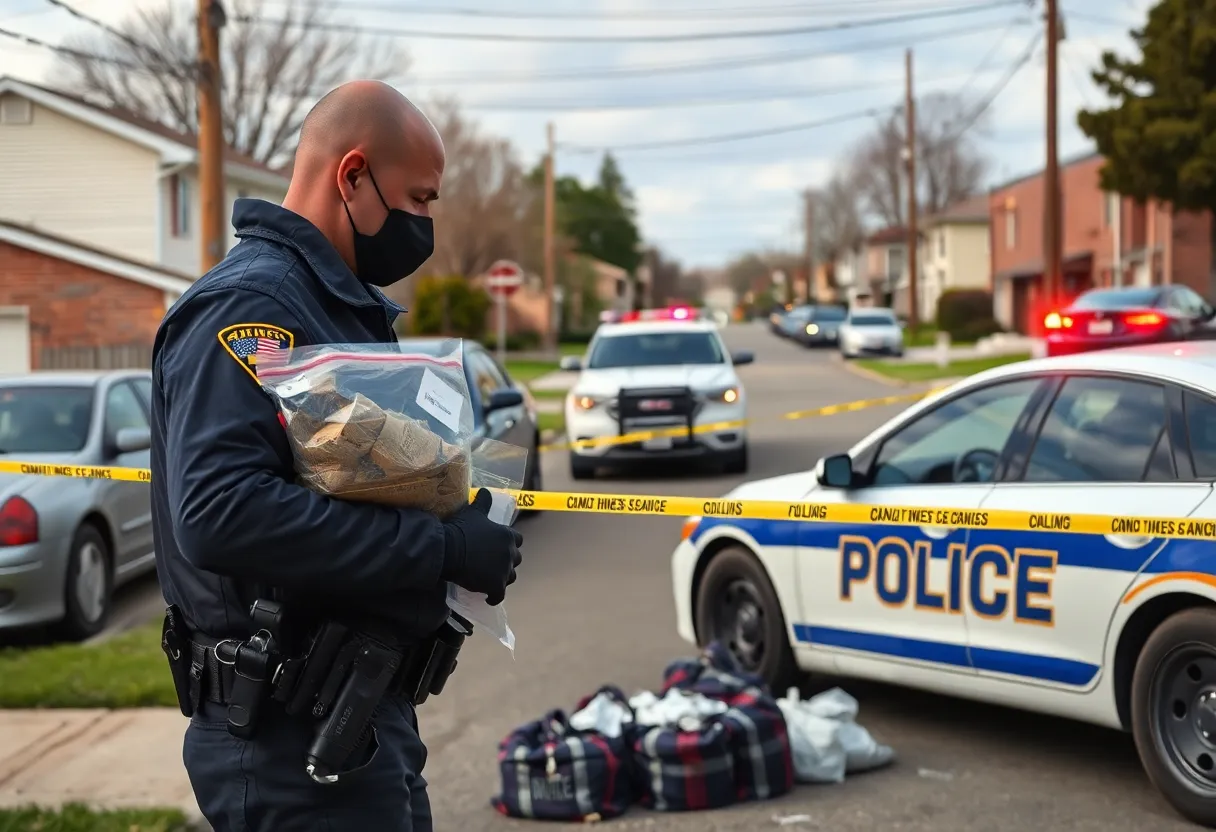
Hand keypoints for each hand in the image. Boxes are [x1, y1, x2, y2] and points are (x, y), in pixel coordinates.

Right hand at [441, 488, 522, 604]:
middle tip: (493, 563)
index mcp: (508, 535)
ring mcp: (504, 571)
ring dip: (502, 578)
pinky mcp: (495, 586)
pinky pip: (499, 595)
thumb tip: (486, 490)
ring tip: (491, 579)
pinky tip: (488, 597)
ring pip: (510, 577)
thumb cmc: (460, 529)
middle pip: (515, 560)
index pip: (517, 540)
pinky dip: (494, 597)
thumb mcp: (473, 512)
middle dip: (506, 561)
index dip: (508, 544)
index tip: (499, 547)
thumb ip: (483, 502)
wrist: (448, 550)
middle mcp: (510, 553)